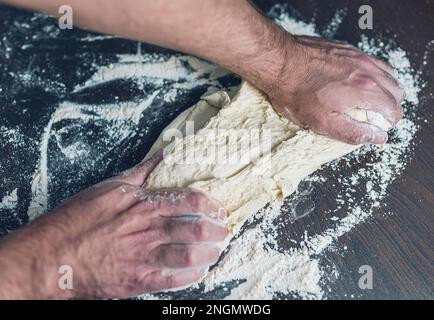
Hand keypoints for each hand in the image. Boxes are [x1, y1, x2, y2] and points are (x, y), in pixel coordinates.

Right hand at [0, 152, 227, 298]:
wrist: (51, 257)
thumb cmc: (77, 219)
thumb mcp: (110, 186)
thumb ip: (143, 172)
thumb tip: (165, 154)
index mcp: (144, 204)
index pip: (191, 200)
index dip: (212, 205)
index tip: (219, 209)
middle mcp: (148, 230)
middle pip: (197, 229)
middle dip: (217, 230)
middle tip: (222, 231)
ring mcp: (144, 257)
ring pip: (191, 255)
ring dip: (210, 253)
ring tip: (215, 251)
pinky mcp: (138, 280)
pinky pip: (175, 280)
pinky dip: (193, 276)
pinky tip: (198, 271)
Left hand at [266, 36, 404, 143]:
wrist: (279, 62)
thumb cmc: (296, 92)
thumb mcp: (323, 122)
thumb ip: (353, 131)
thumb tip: (377, 137)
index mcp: (365, 90)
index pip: (393, 109)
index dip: (388, 122)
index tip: (378, 128)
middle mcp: (367, 70)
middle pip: (396, 90)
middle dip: (390, 106)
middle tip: (375, 116)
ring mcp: (358, 56)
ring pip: (387, 74)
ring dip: (384, 89)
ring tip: (369, 100)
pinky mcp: (347, 49)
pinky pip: (371, 61)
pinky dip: (373, 74)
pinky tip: (358, 81)